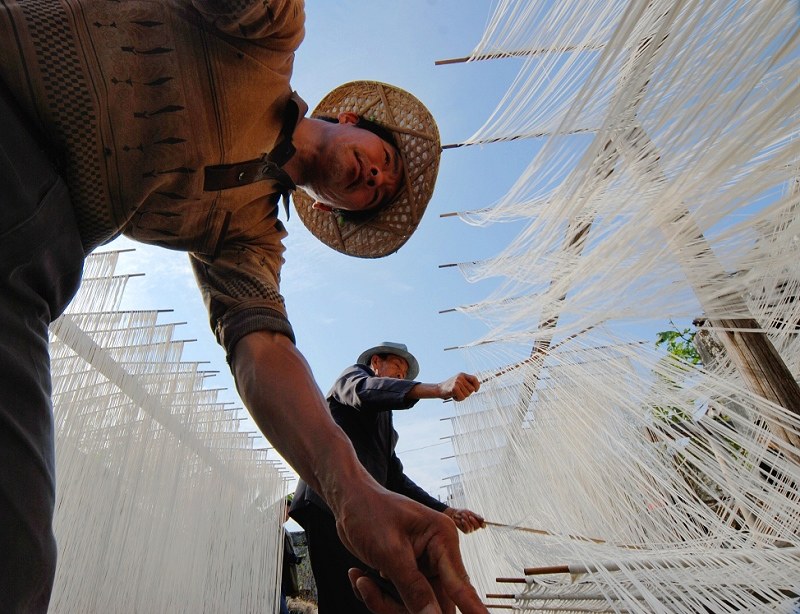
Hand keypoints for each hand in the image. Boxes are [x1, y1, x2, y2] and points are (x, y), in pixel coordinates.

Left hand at [337, 487, 487, 613]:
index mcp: (443, 540)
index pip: (461, 586)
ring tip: (361, 581)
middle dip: (398, 606)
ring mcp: (424, 568)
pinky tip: (360, 577)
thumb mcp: (389, 552)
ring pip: (415, 606)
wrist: (348, 501)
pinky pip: (400, 602)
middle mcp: (439, 556)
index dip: (474, 610)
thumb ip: (413, 588)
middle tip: (369, 590)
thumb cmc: (369, 513)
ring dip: (384, 602)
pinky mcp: (409, 576)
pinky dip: (378, 597)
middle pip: (434, 603)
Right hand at [436, 373, 479, 400]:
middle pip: (472, 389)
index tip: (476, 390)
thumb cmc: (450, 388)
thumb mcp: (459, 382)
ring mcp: (457, 382)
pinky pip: (462, 397)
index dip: (477, 385)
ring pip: (467, 394)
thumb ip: (467, 384)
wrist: (438, 389)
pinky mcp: (454, 388)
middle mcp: (460, 377)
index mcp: (462, 375)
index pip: (474, 379)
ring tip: (456, 394)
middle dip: (467, 393)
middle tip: (460, 393)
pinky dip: (459, 399)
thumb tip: (476, 388)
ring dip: (462, 397)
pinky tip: (454, 397)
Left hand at [444, 508, 485, 533]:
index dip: (484, 524)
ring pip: (472, 526)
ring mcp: (470, 530)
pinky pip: (468, 528)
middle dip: (473, 520)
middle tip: (469, 516)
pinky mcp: (466, 531)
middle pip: (478, 526)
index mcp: (477, 522)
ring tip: (463, 515)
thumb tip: (483, 520)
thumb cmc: (462, 513)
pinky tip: (462, 520)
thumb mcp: (470, 513)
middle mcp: (474, 527)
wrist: (454, 514)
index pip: (483, 525)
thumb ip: (476, 517)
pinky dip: (465, 523)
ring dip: (467, 520)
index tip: (483, 522)